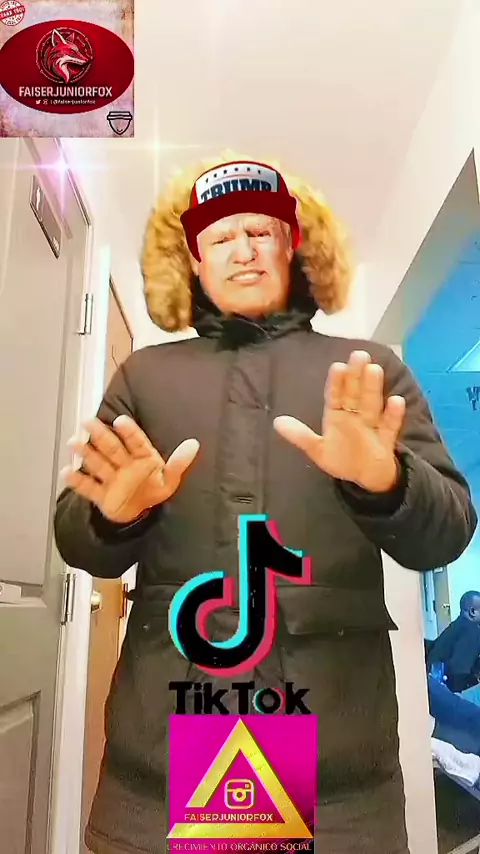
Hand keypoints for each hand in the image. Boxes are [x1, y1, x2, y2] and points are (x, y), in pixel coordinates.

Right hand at [61, 415, 199, 522]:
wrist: (137, 513)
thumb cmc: (153, 488)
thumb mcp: (169, 479)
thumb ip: (179, 463)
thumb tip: (194, 444)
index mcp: (142, 457)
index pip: (136, 442)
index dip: (129, 432)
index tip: (121, 420)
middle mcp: (124, 464)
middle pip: (112, 448)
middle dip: (101, 436)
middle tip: (88, 421)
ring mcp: (111, 478)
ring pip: (98, 463)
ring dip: (86, 453)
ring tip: (74, 442)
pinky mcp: (101, 494)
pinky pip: (88, 487)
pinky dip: (77, 481)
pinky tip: (67, 471)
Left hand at [273, 350, 405, 492]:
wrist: (365, 477)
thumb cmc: (341, 458)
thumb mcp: (317, 449)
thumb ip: (300, 436)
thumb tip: (276, 422)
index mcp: (337, 416)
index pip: (335, 396)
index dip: (336, 383)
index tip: (337, 366)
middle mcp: (354, 416)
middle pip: (355, 394)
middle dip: (356, 376)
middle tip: (359, 355)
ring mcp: (371, 426)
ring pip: (371, 405)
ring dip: (372, 389)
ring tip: (374, 369)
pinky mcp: (385, 440)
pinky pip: (389, 426)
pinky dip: (393, 415)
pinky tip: (396, 401)